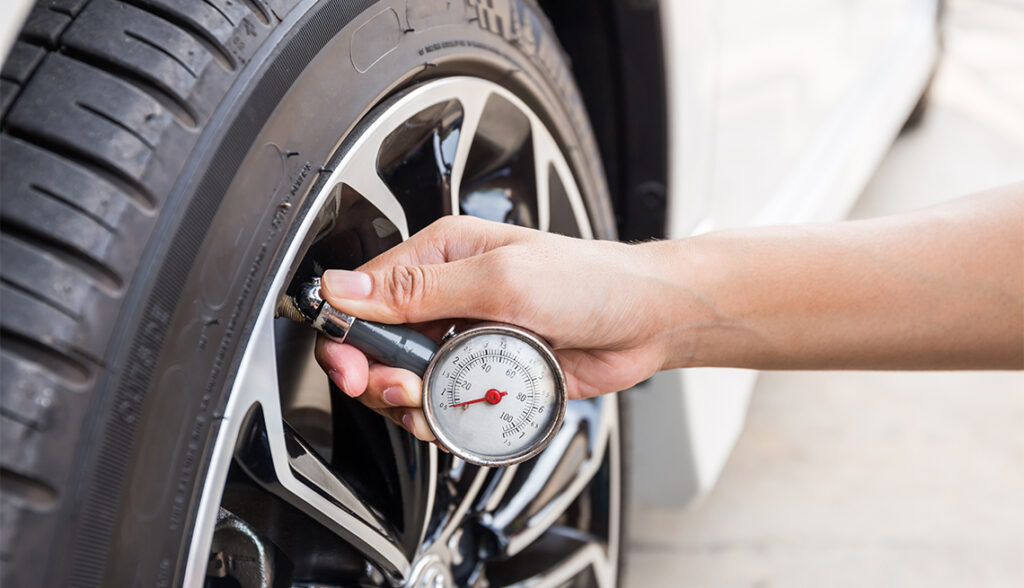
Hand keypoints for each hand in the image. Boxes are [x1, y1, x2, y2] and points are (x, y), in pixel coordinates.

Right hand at [314, 215, 674, 440]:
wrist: (646, 320)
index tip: (352, 367)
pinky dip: (444, 419)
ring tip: (436, 404)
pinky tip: (460, 416)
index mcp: (441, 255)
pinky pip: (445, 404)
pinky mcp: (486, 374)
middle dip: (380, 376)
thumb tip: (347, 288)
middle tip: (402, 390)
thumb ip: (421, 289)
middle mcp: (447, 296)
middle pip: (379, 346)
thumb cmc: (590, 281)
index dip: (347, 335)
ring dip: (413, 403)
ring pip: (408, 381)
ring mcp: (465, 338)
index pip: (365, 294)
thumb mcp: (501, 279)